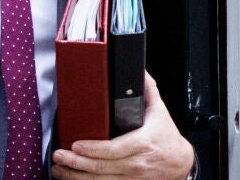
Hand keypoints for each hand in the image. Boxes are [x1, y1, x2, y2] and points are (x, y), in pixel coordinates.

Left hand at [50, 72, 194, 179]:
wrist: (180, 163)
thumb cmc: (167, 138)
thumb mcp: (160, 112)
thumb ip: (148, 90)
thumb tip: (139, 70)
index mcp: (142, 143)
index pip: (114, 149)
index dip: (93, 149)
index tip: (76, 145)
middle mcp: (136, 163)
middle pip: (101, 167)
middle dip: (76, 162)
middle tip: (59, 155)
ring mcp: (131, 178)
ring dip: (76, 176)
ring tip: (59, 169)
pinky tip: (73, 179)